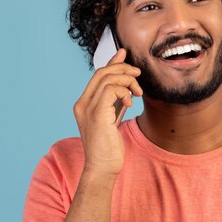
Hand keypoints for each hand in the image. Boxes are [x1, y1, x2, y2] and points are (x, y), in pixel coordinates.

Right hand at [73, 48, 142, 175]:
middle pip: (101, 72)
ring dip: (128, 81)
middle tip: (139, 75)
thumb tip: (126, 79)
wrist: (103, 167)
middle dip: (123, 69)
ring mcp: (87, 109)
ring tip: (137, 94)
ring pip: (107, 79)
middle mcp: (82, 104)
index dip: (113, 62)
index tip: (125, 54)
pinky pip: (110, 90)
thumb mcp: (114, 115)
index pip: (98, 75)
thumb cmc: (109, 145)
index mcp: (84, 103)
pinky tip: (131, 103)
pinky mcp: (97, 115)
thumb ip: (118, 97)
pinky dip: (124, 91)